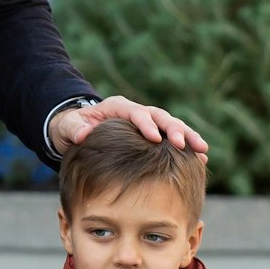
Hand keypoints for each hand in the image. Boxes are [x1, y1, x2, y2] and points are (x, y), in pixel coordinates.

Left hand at [50, 96, 208, 158]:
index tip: (154, 138)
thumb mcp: (67, 127)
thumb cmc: (72, 128)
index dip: (146, 124)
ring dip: (188, 137)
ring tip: (202, 151)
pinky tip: (201, 161)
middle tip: (185, 145)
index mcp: (118, 107)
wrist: (77, 130)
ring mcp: (147, 123)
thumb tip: (83, 134)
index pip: (136, 112)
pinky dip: (187, 148)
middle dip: (175, 129)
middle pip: (161, 116)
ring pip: (172, 126)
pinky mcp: (153, 136)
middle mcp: (136, 112)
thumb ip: (73, 128)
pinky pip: (172, 140)